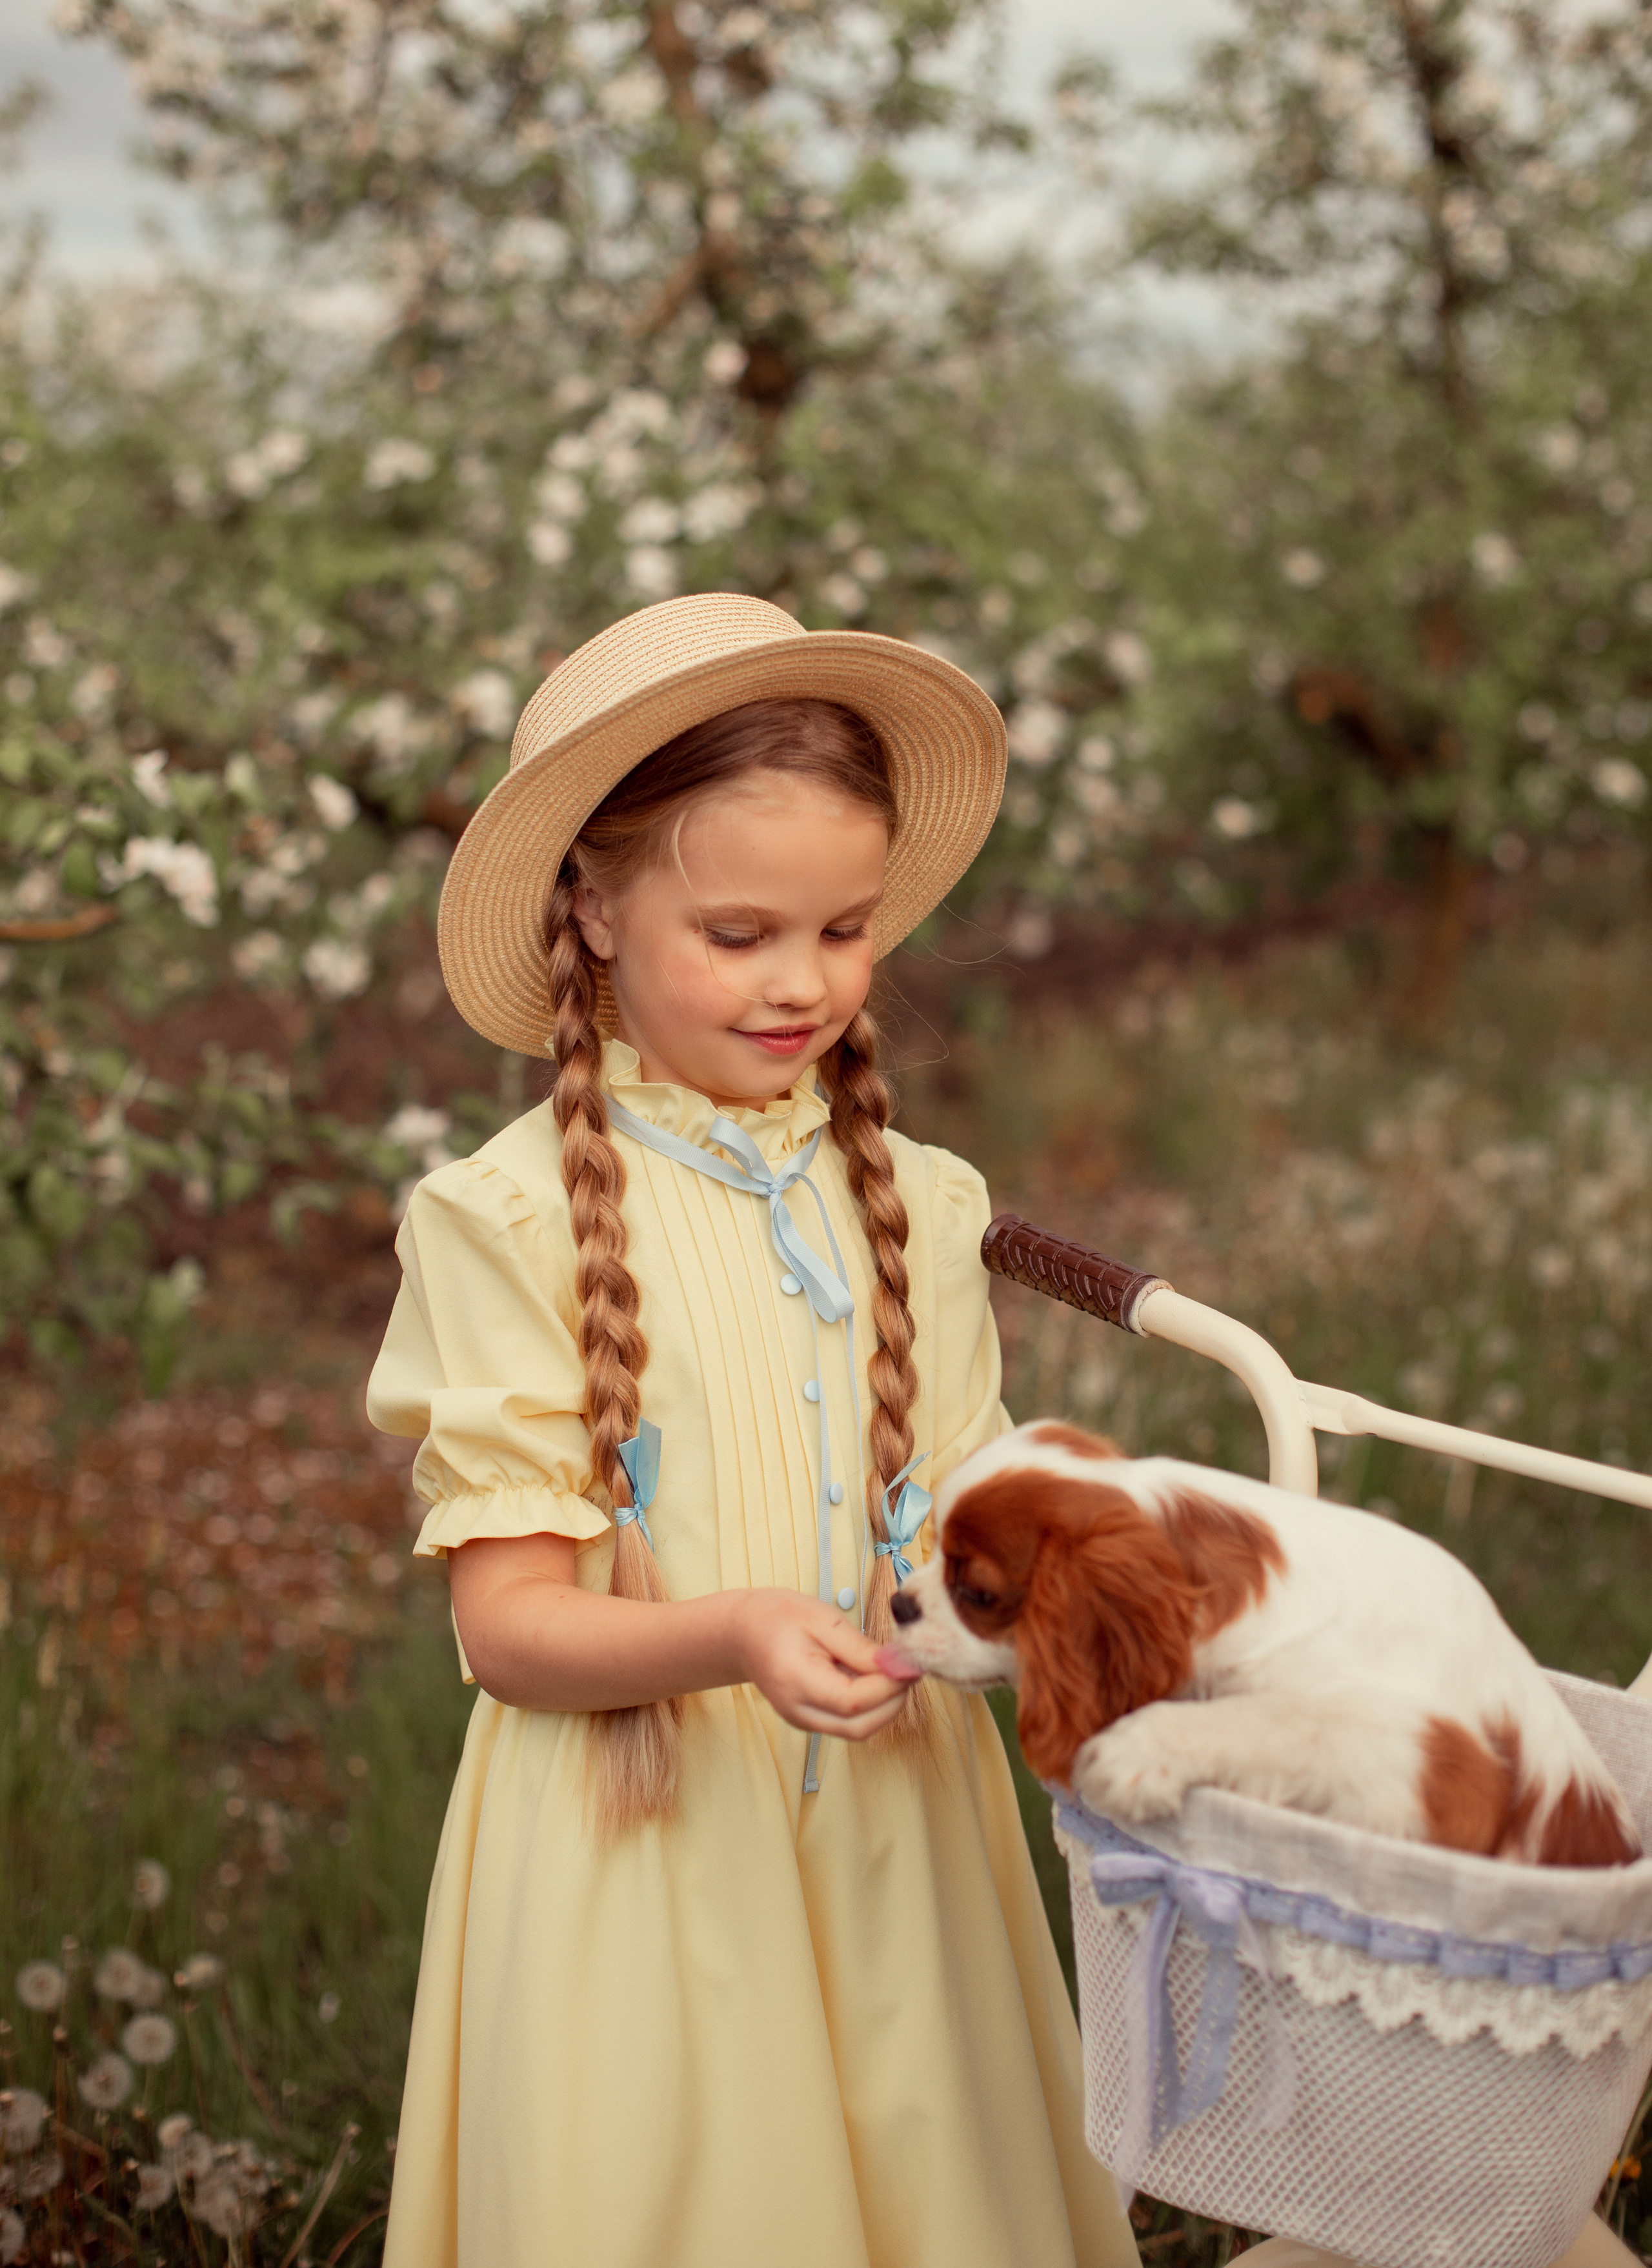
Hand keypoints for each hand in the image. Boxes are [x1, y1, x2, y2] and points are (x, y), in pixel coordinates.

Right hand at [734, 1588, 921, 1740]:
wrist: (743, 1633)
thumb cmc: (777, 1618)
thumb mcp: (822, 1618)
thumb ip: (860, 1648)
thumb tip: (898, 1667)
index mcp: (797, 1681)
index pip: (854, 1702)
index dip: (889, 1686)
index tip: (909, 1663)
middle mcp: (799, 1711)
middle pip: (860, 1727)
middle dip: (893, 1701)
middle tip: (906, 1668)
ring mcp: (803, 1720)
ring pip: (858, 1730)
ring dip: (884, 1706)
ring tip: (889, 1670)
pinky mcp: (810, 1720)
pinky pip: (848, 1723)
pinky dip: (869, 1706)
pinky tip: (870, 1678)